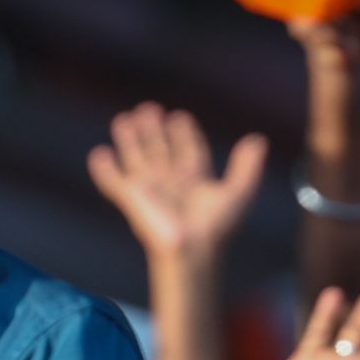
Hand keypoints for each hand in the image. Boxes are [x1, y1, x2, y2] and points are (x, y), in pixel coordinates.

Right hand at [87, 102, 266, 259]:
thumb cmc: (214, 229)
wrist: (189, 250)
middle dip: (154, 131)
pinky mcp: (129, 198)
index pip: (188, 152)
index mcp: (194, 181)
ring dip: (130, 140)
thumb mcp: (237, 194)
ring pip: (136, 159)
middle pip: (160, 151)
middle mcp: (170, 183)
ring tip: (124, 119)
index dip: (185, 135)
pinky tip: (99, 153)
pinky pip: (112, 180)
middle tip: (149, 109)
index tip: (180, 118)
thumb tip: (259, 141)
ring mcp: (148, 190)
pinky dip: (104, 167)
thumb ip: (247, 168)